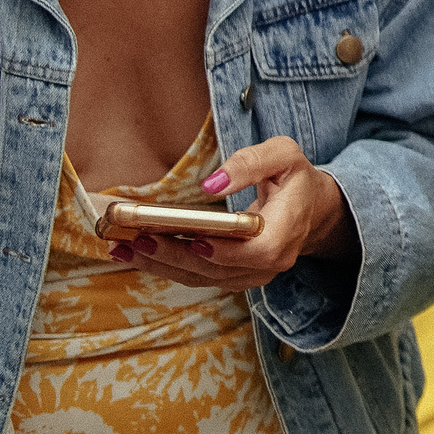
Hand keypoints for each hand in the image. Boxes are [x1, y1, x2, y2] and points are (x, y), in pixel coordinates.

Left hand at [106, 136, 356, 292]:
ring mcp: (251, 274)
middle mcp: (271, 262)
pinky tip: (135, 254)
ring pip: (203, 278)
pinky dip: (165, 266)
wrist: (309, 208)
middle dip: (176, 257)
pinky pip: (197, 277)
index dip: (228, 252)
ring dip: (161, 265)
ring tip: (124, 248)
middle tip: (138, 241)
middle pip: (220, 270)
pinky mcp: (233, 276)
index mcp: (287, 231)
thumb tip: (211, 184)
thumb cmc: (294, 178)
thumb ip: (251, 163)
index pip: (260, 251)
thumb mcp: (283, 155)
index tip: (197, 241)